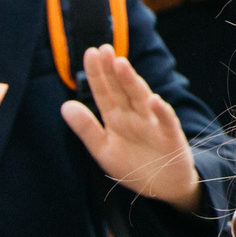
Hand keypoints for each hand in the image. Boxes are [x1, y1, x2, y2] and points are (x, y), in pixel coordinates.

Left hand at [61, 46, 205, 214]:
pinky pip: (165, 121)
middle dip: (112, 70)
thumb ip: (86, 129)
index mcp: (117, 119)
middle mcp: (134, 116)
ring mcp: (153, 124)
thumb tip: (65, 105)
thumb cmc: (133, 166)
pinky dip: (160, 111)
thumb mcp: (104, 150)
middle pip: (122, 90)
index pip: (104, 93)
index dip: (96, 75)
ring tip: (121, 65)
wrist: (164, 187)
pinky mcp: (170, 137)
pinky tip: (153, 100)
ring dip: (132, 82)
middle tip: (103, 49)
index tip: (90, 54)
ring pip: (140, 99)